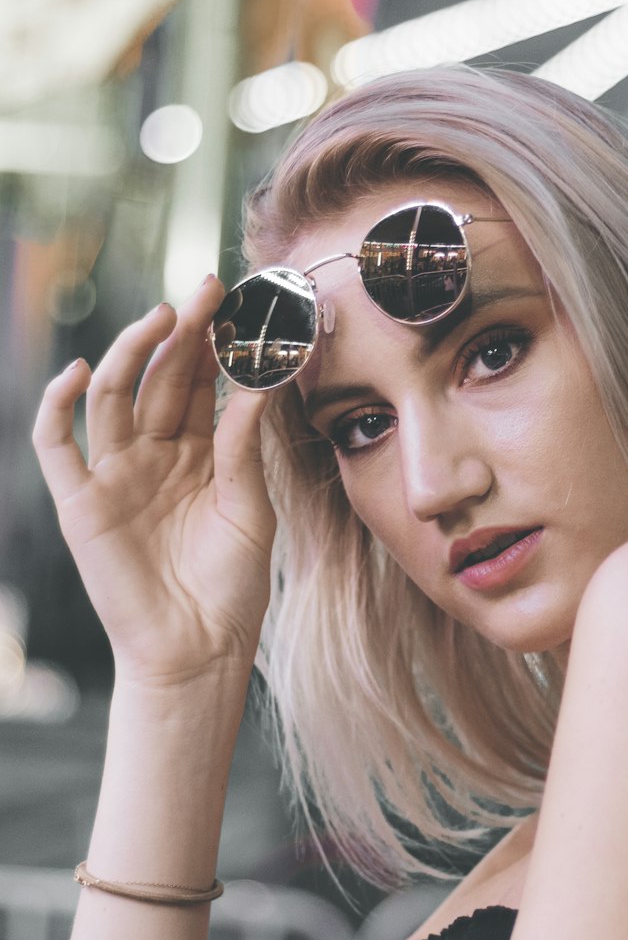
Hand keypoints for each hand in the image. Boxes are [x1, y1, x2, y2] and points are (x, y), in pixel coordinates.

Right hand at [33, 276, 276, 690]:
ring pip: (111, 396)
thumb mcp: (250, 507)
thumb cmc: (232, 585)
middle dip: (182, 333)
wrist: (199, 649)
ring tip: (163, 318)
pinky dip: (56, 406)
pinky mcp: (81, 503)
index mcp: (198, 455)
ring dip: (131, 353)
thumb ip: (245, 447)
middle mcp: (154, 456)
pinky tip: (75, 371)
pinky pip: (56, 445)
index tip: (239, 303)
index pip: (201, 385)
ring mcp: (115, 475)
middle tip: (205, 290)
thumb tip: (260, 383)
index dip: (214, 345)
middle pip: (160, 379)